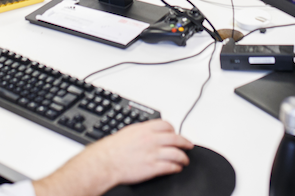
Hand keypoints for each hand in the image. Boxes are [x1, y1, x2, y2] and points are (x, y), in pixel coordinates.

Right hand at [33, 119, 192, 195]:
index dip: (173, 130)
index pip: (166, 125)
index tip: (176, 133)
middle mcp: (152, 140)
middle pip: (175, 138)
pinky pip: (170, 167)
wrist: (106, 162)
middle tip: (189, 145)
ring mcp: (153, 154)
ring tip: (185, 159)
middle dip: (185, 142)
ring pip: (176, 153)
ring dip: (183, 157)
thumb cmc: (113, 148)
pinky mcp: (153, 167)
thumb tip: (148, 131)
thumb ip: (141, 131)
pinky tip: (177, 168)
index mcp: (145, 129)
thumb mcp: (128, 132)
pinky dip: (176, 167)